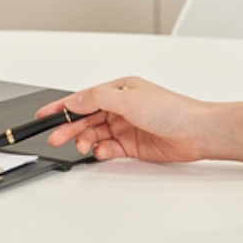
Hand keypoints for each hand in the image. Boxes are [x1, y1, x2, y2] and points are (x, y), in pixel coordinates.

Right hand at [36, 76, 212, 163]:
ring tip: (82, 146)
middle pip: (85, 119)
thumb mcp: (129, 99)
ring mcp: (126, 127)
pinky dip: (101, 151)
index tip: (43, 115)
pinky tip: (101, 152)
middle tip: (55, 137)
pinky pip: (108, 148)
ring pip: (95, 134)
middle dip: (69, 128)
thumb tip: (74, 100)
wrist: (199, 132)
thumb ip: (97, 99)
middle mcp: (120, 108)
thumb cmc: (173, 110)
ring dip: (85, 140)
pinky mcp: (132, 145)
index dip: (62, 107)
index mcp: (117, 91)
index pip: (82, 99)